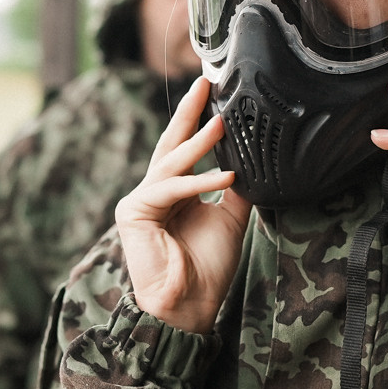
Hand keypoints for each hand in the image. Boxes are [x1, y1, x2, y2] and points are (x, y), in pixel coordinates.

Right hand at [114, 77, 251, 335]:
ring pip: (171, 162)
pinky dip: (198, 181)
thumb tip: (253, 161)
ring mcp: (141, 200)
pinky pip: (170, 189)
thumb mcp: (232, 219)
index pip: (186, 148)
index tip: (215, 93)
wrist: (190, 306)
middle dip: (189, 112)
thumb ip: (237, 189)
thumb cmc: (208, 268)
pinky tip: (224, 177)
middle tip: (204, 82)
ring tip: (221, 123)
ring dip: (198, 143)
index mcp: (176, 192)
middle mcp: (155, 192)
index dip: (199, 121)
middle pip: (172, 143)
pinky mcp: (134, 213)